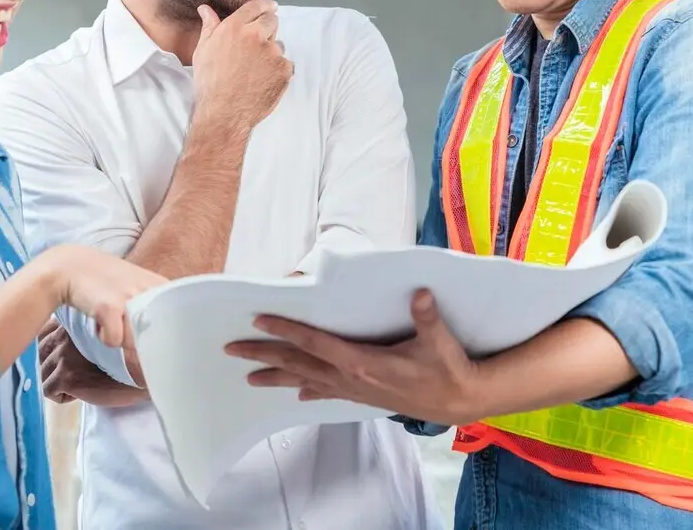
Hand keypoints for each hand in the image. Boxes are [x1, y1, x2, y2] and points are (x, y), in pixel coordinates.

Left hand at [38, 319, 149, 406]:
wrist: (146, 370)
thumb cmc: (130, 355)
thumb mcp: (105, 335)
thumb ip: (85, 333)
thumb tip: (64, 345)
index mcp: (74, 322)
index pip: (45, 332)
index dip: (54, 348)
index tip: (68, 358)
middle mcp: (66, 335)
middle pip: (41, 352)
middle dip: (53, 365)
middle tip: (74, 373)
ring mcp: (65, 356)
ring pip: (44, 373)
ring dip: (58, 381)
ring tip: (80, 383)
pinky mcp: (68, 377)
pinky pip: (50, 391)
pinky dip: (62, 396)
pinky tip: (80, 393)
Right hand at [44, 245, 166, 348]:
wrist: (70, 266)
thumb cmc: (106, 280)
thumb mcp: (138, 284)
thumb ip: (155, 303)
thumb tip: (167, 338)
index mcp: (160, 285)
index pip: (179, 319)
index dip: (167, 334)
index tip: (155, 337)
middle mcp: (148, 290)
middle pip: (155, 336)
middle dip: (140, 339)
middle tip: (125, 326)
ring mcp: (129, 298)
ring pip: (135, 342)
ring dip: (120, 338)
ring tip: (110, 320)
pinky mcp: (109, 308)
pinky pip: (114, 341)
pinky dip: (104, 338)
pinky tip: (99, 322)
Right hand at [192, 0, 293, 132]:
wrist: (224, 112)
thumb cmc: (209, 83)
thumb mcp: (203, 51)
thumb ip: (209, 27)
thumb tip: (206, 9)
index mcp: (234, 28)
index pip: (255, 7)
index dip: (264, 6)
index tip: (271, 7)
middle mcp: (255, 35)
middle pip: (272, 21)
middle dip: (268, 28)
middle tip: (258, 45)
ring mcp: (272, 53)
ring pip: (278, 45)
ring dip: (271, 52)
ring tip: (255, 71)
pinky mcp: (284, 69)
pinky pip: (286, 65)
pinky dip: (278, 71)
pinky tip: (263, 81)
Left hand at [223, 289, 482, 425]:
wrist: (461, 399)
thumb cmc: (449, 366)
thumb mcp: (438, 339)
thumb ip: (426, 316)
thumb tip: (420, 292)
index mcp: (363, 362)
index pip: (315, 342)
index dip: (286, 330)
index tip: (259, 319)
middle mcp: (352, 378)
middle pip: (299, 363)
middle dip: (264, 355)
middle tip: (231, 349)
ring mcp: (355, 390)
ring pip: (306, 380)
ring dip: (276, 376)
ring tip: (249, 376)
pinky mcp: (363, 397)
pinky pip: (327, 392)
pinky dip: (308, 389)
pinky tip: (296, 393)